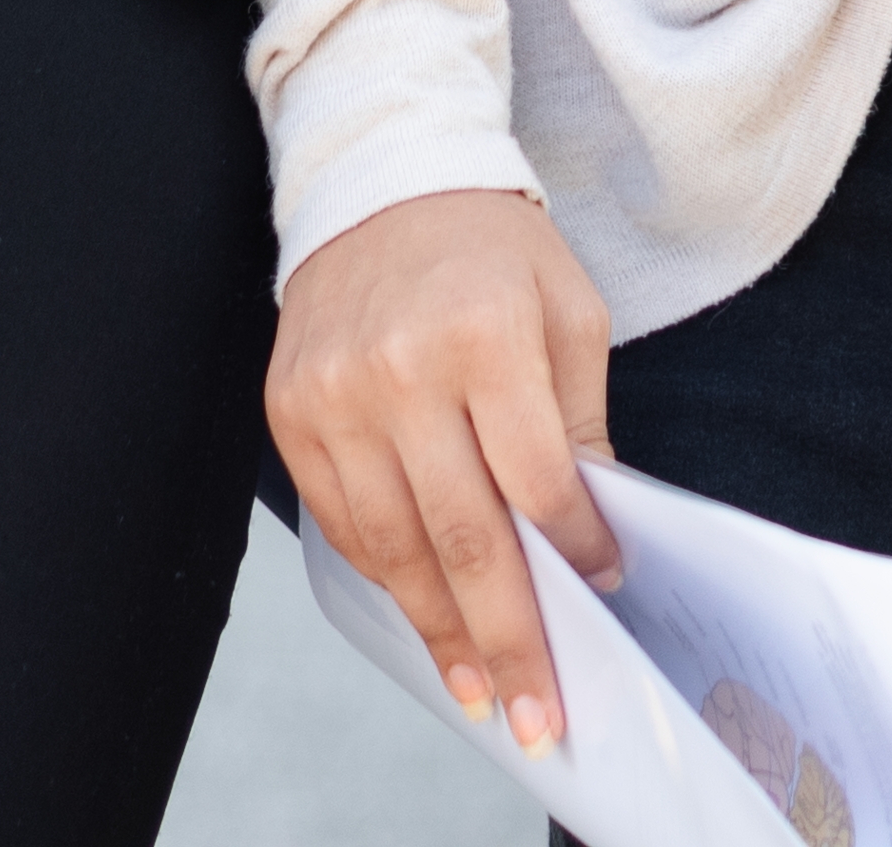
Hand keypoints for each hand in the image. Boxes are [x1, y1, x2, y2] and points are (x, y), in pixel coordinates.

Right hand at [272, 187, 624, 755]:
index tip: (602, 593)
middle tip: (536, 710)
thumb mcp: (567, 311)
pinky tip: (422, 613)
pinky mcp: (289, 412)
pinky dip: (385, 576)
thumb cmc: (491, 249)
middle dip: (507, 635)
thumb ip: (576, 422)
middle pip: (462, 534)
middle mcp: (400, 370)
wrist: (381, 181)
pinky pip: (341, 522)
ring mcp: (335, 397)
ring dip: (440, 628)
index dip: (573, 549)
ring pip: (393, 546)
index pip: (536, 477)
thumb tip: (587, 537)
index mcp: (485, 334)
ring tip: (480, 687)